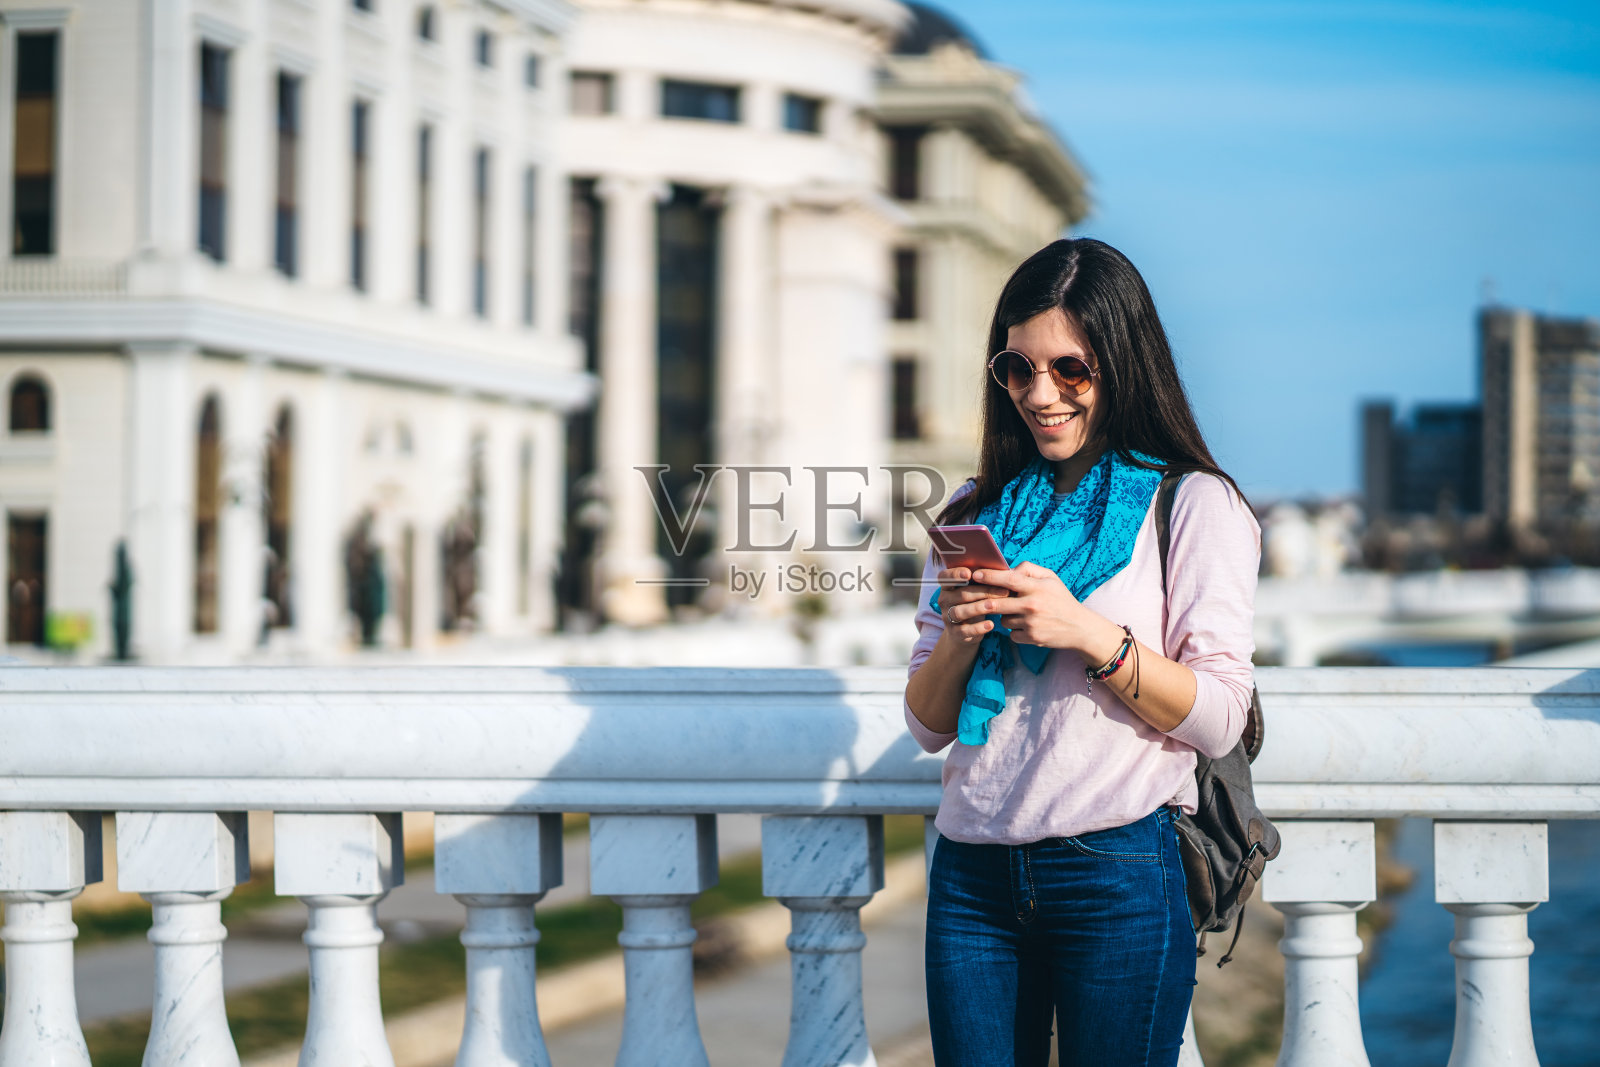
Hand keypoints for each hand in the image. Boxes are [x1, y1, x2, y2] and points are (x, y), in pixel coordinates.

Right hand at [935, 567, 1010, 646]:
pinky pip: (964, 630)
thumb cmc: (978, 602)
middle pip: (960, 594)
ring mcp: (948, 617)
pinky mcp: (954, 633)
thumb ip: (986, 579)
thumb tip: (1005, 568)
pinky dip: (978, 627)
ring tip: (994, 606)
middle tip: (1003, 590)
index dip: (955, 574)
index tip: (970, 573)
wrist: (969, 630)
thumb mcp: (979, 590)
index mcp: (949, 585)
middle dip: (982, 591)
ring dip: (978, 608)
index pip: (945, 577)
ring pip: (960, 611)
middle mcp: (944, 600)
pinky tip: (991, 625)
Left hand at [973, 562, 1092, 650]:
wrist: (1079, 627)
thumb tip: (1007, 569)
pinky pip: (1011, 634)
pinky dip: (1015, 631)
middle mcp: (1032, 605)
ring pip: (1002, 620)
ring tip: (1020, 614)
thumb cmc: (1061, 599)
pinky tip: (1027, 626)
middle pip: (996, 603)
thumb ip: (1029, 570)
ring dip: (1005, 617)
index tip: (975, 574)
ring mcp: (1031, 624)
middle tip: (979, 599)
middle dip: (985, 601)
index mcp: (1037, 587)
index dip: (989, 576)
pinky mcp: (1031, 638)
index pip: (1008, 579)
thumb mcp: (1050, 578)